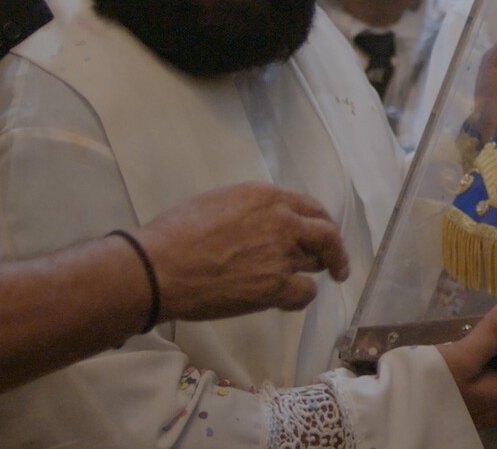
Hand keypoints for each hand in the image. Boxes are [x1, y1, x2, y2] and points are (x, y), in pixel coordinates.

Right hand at [131, 182, 351, 319]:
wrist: (159, 268)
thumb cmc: (175, 234)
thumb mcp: (217, 203)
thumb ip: (249, 210)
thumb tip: (260, 222)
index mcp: (265, 196)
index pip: (310, 206)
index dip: (320, 222)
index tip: (322, 233)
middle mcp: (282, 221)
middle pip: (327, 234)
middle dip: (335, 249)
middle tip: (336, 264)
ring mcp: (282, 254)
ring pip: (317, 263)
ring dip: (312, 273)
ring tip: (302, 281)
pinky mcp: (275, 287)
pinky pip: (306, 293)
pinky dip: (301, 297)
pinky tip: (288, 300)